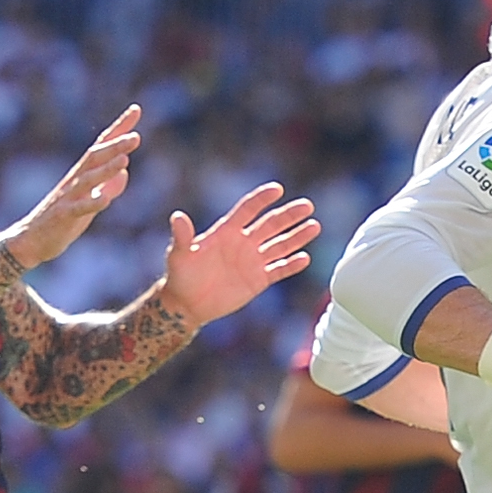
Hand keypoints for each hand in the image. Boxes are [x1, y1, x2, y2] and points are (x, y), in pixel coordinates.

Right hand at [6, 106, 142, 269]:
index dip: (119, 128)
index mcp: (83, 175)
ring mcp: (68, 196)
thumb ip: (108, 187)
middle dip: (115, 145)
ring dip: (106, 168)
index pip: (102, 145)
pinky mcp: (62, 215)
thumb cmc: (63, 220)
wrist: (32, 240)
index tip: (136, 110)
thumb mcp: (91, 202)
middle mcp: (75, 180)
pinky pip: (78, 208)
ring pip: (88, 178)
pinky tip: (105, 200)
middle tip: (136, 136)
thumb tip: (126, 172)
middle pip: (95, 157)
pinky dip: (92, 203)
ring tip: (125, 159)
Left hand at [161, 182, 320, 329]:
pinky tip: (305, 258)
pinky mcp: (258, 280)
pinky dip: (291, 265)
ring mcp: (253, 261)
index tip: (277, 189)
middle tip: (307, 206)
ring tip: (314, 226)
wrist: (188, 303)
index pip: (248, 210)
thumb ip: (182, 236)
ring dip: (297, 236)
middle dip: (289, 215)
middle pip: (271, 225)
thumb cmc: (181, 275)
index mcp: (227, 231)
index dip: (261, 199)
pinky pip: (279, 270)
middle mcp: (244, 243)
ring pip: (280, 245)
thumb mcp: (179, 255)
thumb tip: (177, 217)